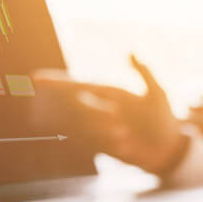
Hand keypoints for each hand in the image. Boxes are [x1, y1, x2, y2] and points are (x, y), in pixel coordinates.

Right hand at [34, 56, 185, 174]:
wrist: (168, 150)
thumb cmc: (164, 119)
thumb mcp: (158, 94)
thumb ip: (145, 73)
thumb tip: (131, 51)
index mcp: (109, 92)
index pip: (76, 85)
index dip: (55, 82)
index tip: (33, 78)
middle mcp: (99, 109)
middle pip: (78, 105)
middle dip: (92, 111)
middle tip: (118, 119)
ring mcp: (97, 128)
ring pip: (81, 126)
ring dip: (100, 130)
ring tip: (125, 134)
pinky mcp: (100, 147)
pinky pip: (91, 144)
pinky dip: (107, 144)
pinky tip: (127, 148)